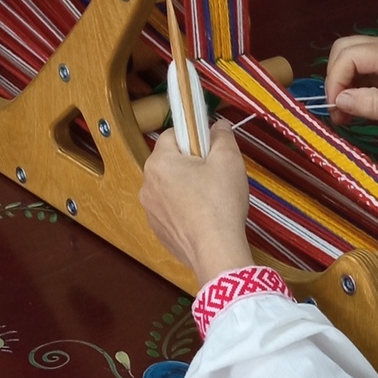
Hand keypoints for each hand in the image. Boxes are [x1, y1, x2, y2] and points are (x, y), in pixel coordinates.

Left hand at [140, 122, 252, 283]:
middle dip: (192, 162)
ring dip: (188, 186)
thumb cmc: (219, 206)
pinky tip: (205, 215)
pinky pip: (171, 209)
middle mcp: (148, 185)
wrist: (216, 250)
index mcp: (159, 163)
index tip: (208, 144)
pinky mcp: (159, 229)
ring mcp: (151, 210)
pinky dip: (186, 209)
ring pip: (171, 186)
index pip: (172, 134)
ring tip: (212, 197)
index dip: (194, 136)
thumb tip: (218, 127)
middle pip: (170, 161)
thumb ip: (222, 136)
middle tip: (214, 172)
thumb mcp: (229, 160)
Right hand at [325, 33, 377, 139]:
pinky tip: (358, 103)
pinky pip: (362, 64)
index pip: (348, 56)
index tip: (336, 109)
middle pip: (344, 49)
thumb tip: (339, 100)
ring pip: (350, 55)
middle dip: (335, 78)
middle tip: (339, 109)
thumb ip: (370, 104)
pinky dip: (353, 82)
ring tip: (347, 110)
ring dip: (342, 81)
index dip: (335, 82)